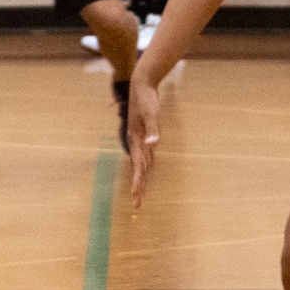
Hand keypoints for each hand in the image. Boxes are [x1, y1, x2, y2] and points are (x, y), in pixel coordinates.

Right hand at [128, 73, 161, 207]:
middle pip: (138, 169)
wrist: (141, 85)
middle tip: (137, 205)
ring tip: (140, 194)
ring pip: (142, 163)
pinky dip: (147, 165)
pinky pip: (146, 154)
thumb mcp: (151, 113)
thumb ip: (153, 129)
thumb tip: (154, 143)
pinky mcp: (145, 133)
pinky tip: (149, 169)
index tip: (136, 197)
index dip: (138, 182)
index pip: (138, 166)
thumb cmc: (146, 99)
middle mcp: (136, 142)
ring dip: (141, 178)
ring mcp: (140, 138)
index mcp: (136, 140)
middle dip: (138, 187)